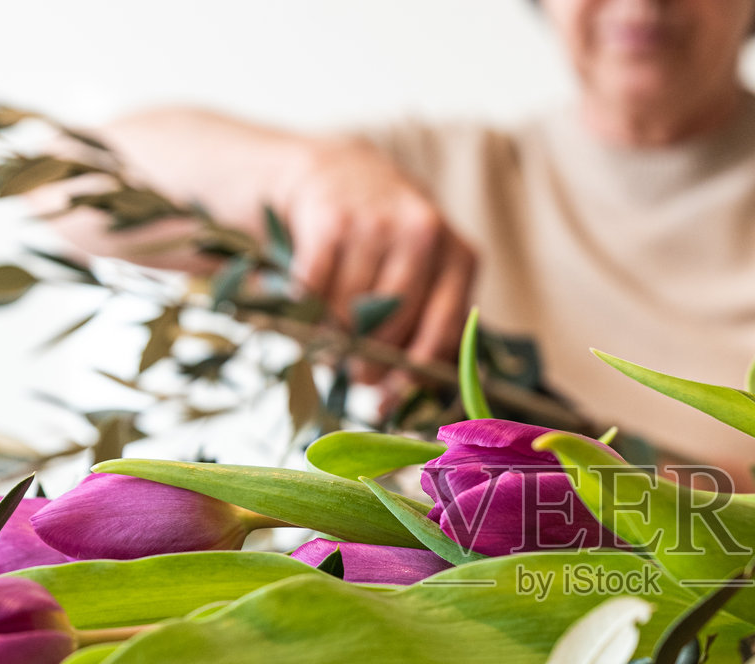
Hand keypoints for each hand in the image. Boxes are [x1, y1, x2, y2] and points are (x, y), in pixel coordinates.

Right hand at [284, 139, 475, 384]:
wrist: (326, 170)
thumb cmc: (377, 241)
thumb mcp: (416, 272)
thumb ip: (423, 325)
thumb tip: (406, 399)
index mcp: (457, 255)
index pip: (442, 330)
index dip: (412, 374)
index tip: (389, 401)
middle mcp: (425, 233)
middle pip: (395, 325)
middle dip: (368, 361)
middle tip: (351, 373)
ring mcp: (378, 221)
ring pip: (351, 312)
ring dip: (329, 339)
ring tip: (322, 341)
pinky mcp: (330, 216)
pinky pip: (313, 292)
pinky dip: (300, 312)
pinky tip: (297, 310)